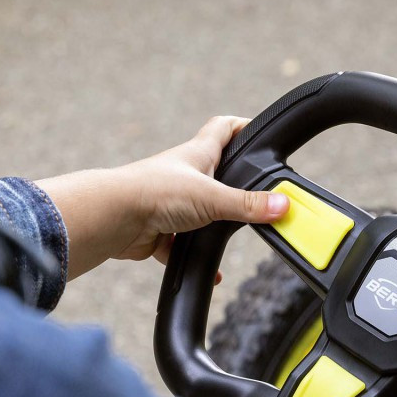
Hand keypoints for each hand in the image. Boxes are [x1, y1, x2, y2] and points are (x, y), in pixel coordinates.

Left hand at [38, 116, 289, 279]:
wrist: (113, 217)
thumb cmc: (154, 192)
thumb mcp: (213, 197)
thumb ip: (248, 204)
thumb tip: (282, 205)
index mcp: (197, 155)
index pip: (223, 129)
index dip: (242, 127)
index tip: (259, 133)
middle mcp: (184, 175)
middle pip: (214, 171)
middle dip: (233, 182)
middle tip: (254, 191)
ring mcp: (171, 202)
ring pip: (199, 210)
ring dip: (214, 222)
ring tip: (233, 233)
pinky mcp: (160, 229)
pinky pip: (181, 244)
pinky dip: (195, 255)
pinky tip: (212, 270)